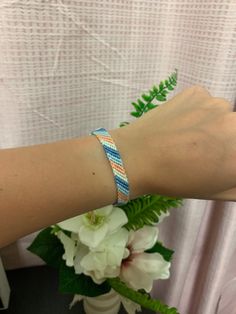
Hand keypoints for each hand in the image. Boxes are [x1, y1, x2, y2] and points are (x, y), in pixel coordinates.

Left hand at [111, 85, 235, 200]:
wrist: (136, 157)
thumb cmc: (175, 180)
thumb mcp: (215, 190)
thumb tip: (234, 166)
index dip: (229, 155)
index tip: (220, 158)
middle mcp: (235, 124)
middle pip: (235, 130)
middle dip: (227, 141)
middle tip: (205, 149)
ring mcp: (216, 104)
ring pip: (223, 114)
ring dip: (214, 124)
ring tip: (189, 137)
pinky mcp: (197, 92)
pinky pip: (205, 102)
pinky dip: (198, 112)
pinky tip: (180, 124)